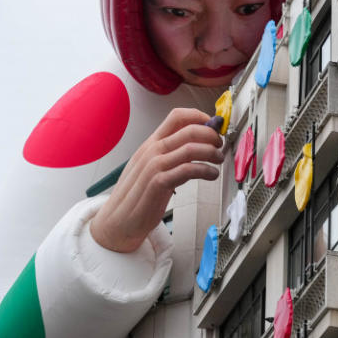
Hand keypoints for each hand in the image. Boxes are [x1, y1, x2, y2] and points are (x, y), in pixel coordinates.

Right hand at [90, 108, 223, 252]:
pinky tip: (211, 174)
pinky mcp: (158, 184)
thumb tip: (196, 145)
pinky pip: (187, 170)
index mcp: (150, 144)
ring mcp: (154, 167)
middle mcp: (152, 151)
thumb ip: (171, 155)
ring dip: (211, 152)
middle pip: (188, 130)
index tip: (214, 125)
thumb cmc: (137, 196)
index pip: (176, 117)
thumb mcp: (152, 168)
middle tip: (220, 144)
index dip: (200, 116)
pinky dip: (205, 170)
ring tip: (218, 159)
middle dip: (211, 134)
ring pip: (190, 148)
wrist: (117, 221)